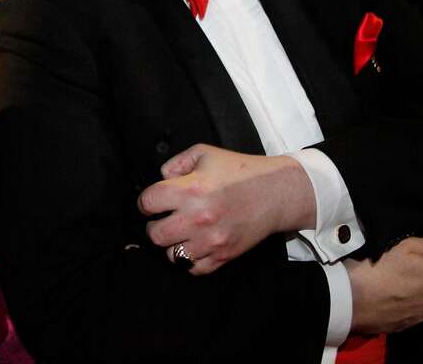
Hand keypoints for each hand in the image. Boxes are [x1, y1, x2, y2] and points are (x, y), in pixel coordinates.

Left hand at [138, 143, 315, 274]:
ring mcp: (210, 240)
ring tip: (181, 233)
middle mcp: (197, 217)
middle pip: (155, 234)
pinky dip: (190, 260)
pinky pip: (193, 269)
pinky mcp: (223, 256)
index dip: (146, 202)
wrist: (275, 193)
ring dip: (172, 244)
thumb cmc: (239, 171)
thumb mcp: (204, 153)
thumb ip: (176, 164)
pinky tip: (194, 245)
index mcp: (189, 190)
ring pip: (171, 255)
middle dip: (155, 226)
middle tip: (163, 219)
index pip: (148, 202)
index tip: (153, 203)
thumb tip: (161, 179)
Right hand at [345, 237, 422, 334]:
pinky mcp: (407, 325)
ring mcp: (421, 313)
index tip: (401, 257)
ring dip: (408, 290)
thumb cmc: (375, 268)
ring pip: (419, 296)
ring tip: (385, 285)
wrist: (352, 300)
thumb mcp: (399, 245)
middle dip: (416, 274)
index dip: (418, 256)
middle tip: (392, 270)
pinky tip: (384, 299)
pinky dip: (400, 304)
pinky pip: (408, 310)